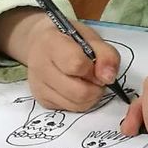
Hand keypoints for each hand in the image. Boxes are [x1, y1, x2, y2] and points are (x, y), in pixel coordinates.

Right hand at [0, 8, 122, 114]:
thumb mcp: (92, 38)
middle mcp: (40, 67)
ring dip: (90, 96)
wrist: (40, 43)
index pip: (77, 65)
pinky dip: (80, 101)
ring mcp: (39, 86)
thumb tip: (108, 78)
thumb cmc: (68, 39)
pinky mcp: (42, 100)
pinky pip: (70, 108)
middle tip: (95, 76)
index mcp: (51, 44)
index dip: (94, 69)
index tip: (96, 64)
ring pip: (77, 104)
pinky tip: (76, 87)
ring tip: (86, 81)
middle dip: (95, 86)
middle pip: (79, 92)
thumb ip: (106, 55)